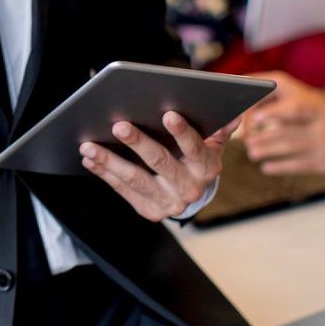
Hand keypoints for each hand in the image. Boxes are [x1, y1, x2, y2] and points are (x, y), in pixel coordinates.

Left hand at [80, 111, 230, 220]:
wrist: (191, 195)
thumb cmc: (197, 159)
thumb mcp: (212, 144)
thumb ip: (219, 129)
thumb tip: (235, 115)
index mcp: (207, 168)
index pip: (196, 148)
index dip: (183, 132)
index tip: (168, 114)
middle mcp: (189, 188)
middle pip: (161, 162)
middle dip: (139, 143)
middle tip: (119, 126)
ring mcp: (168, 202)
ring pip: (135, 179)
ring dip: (109, 161)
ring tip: (89, 146)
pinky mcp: (149, 211)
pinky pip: (122, 189)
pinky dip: (104, 173)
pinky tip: (90, 158)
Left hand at [243, 72, 324, 176]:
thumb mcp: (323, 106)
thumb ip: (296, 103)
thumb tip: (259, 108)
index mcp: (321, 108)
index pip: (295, 106)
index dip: (274, 111)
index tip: (256, 116)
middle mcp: (322, 126)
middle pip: (287, 130)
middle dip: (263, 136)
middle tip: (246, 139)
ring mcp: (323, 146)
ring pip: (288, 148)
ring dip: (266, 151)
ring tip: (252, 151)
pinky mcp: (324, 164)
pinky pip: (296, 166)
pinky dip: (279, 167)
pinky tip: (266, 167)